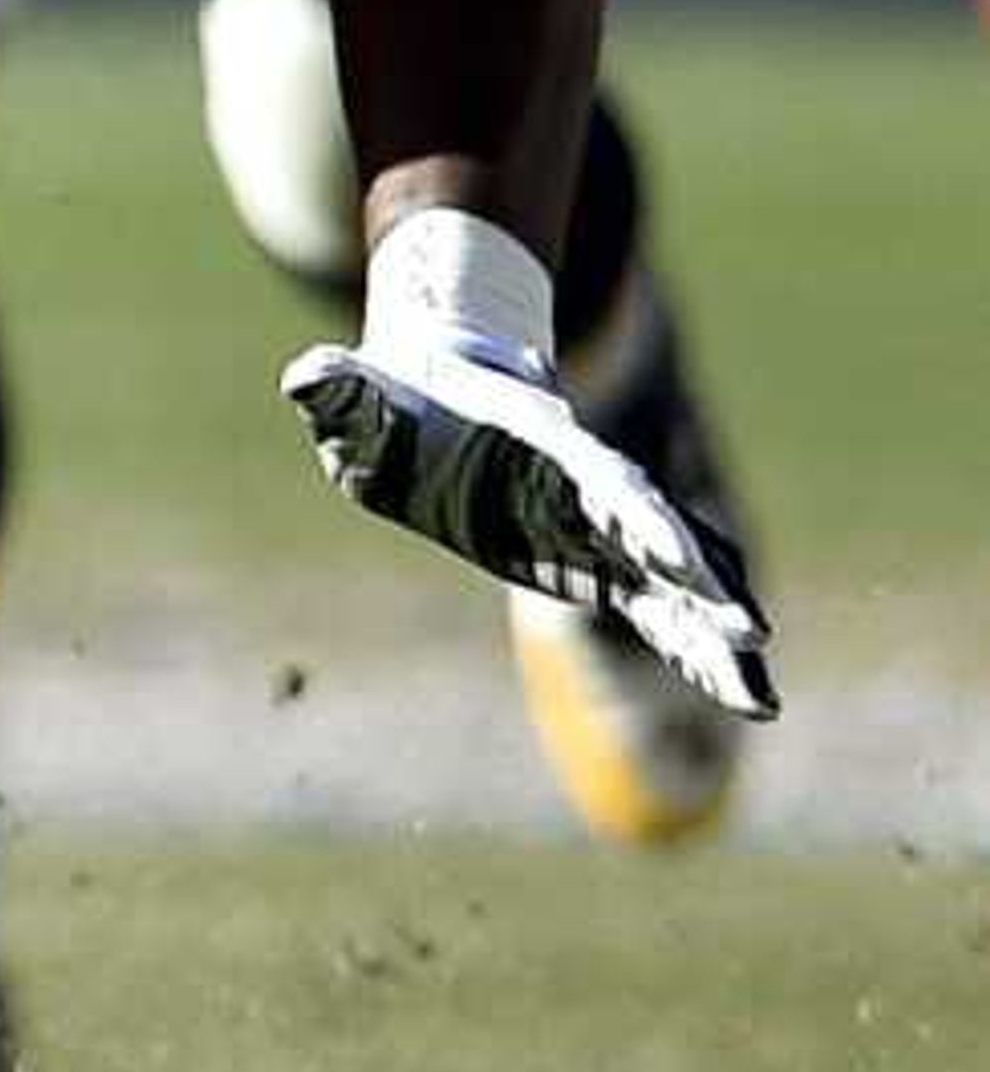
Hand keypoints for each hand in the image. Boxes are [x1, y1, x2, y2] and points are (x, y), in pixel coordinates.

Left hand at [287, 250, 773, 723]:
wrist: (435, 392)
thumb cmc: (395, 405)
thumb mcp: (362, 403)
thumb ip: (346, 395)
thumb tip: (308, 374)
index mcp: (536, 446)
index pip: (593, 478)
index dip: (632, 511)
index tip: (674, 551)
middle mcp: (580, 489)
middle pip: (651, 535)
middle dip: (698, 583)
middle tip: (749, 632)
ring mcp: (594, 530)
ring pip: (669, 582)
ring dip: (714, 630)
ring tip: (763, 692)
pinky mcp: (594, 566)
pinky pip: (656, 611)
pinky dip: (698, 647)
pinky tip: (747, 697)